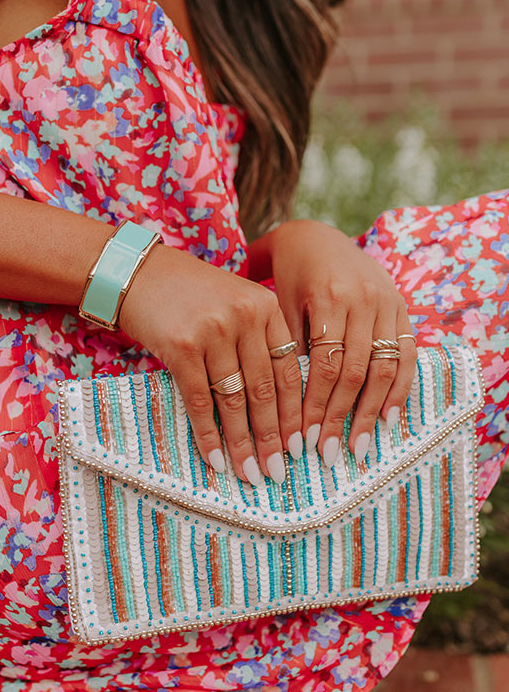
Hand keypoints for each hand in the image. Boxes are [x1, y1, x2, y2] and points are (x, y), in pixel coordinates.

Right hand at [118, 243, 303, 483]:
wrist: (136, 272)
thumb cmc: (188, 294)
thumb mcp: (233, 304)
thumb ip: (257, 341)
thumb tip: (274, 408)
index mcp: (265, 307)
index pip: (288, 370)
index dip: (295, 412)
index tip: (299, 446)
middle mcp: (244, 317)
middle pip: (265, 390)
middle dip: (273, 437)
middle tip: (278, 473)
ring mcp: (213, 331)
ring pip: (234, 400)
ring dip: (243, 443)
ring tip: (250, 474)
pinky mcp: (181, 346)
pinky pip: (200, 401)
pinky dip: (209, 435)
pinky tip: (216, 459)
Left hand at [268, 220, 416, 463]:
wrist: (317, 238)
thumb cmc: (290, 277)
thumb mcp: (283, 305)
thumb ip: (293, 348)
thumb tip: (291, 410)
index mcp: (331, 298)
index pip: (326, 366)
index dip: (316, 406)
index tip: (303, 439)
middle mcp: (365, 301)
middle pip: (356, 372)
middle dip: (341, 418)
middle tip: (327, 454)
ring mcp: (389, 304)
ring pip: (385, 368)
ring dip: (372, 413)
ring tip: (360, 447)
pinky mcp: (402, 308)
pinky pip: (408, 355)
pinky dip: (400, 390)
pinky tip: (388, 419)